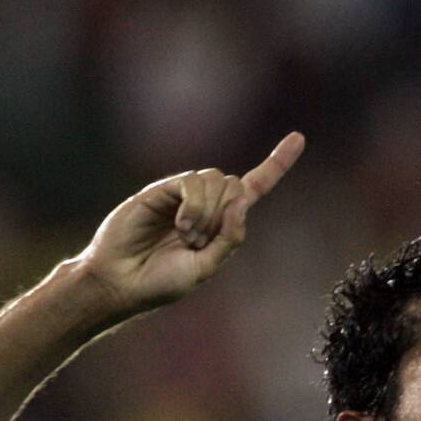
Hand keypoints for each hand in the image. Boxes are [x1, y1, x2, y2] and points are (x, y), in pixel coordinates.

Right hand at [72, 131, 305, 314]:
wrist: (121, 281)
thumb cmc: (160, 283)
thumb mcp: (205, 268)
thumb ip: (229, 239)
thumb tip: (242, 202)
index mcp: (220, 225)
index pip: (254, 188)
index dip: (276, 164)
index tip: (299, 137)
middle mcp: (204, 205)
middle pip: (235, 185)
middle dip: (225, 214)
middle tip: (198, 242)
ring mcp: (182, 195)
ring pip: (216, 179)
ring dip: (207, 213)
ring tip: (185, 236)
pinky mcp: (162, 189)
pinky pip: (192, 182)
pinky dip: (194, 205)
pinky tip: (180, 225)